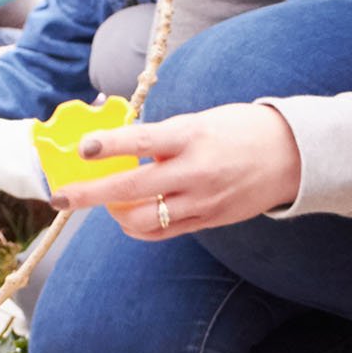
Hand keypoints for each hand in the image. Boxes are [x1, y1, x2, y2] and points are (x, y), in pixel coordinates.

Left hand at [46, 103, 303, 238]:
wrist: (292, 155)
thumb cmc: (240, 129)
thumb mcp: (200, 120)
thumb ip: (162, 137)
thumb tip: (117, 146)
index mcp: (191, 136)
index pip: (142, 140)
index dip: (109, 145)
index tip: (82, 148)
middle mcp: (194, 171)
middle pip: (131, 189)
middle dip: (89, 195)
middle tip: (59, 198)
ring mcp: (201, 201)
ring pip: (143, 219)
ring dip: (114, 214)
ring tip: (103, 205)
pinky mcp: (208, 221)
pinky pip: (163, 232)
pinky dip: (139, 227)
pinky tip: (127, 218)